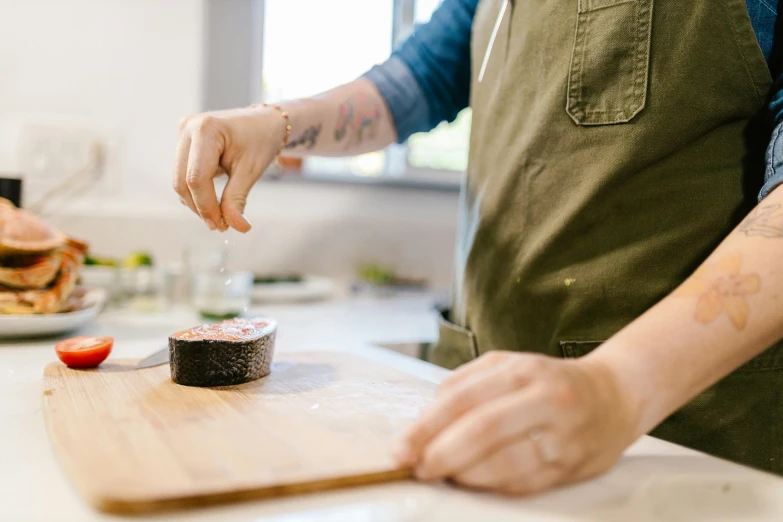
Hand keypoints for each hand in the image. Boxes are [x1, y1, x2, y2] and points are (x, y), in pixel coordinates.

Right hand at [173, 107, 285, 231]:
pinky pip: (183, 175)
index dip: (206, 206)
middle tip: (220, 226)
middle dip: (200, 207)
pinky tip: (214, 201)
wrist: (263, 122)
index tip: (221, 226)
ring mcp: (182, 134)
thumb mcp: (251, 170)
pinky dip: (196, 192)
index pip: (196, 178)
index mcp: (205, 129)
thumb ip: (237, 199)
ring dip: (197, 203)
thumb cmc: (261, 140)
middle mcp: (188, 128)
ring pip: (180, 181)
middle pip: (182, 181)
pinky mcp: (184, 143)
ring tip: (221, 215)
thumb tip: (236, 227)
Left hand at [395, 351, 639, 494]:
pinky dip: (489, 485)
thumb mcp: (507, 365)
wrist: (614, 397)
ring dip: (463, 474)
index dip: (426, 426)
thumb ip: (464, 384)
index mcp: (523, 370)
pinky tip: (470, 481)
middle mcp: (545, 400)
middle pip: (482, 430)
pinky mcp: (572, 466)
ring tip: (441, 474)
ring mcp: (562, 435)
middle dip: (440, 453)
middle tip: (415, 467)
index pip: (463, 398)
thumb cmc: (548, 381)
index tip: (401, 447)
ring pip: (503, 463)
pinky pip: (523, 484)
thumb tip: (424, 417)